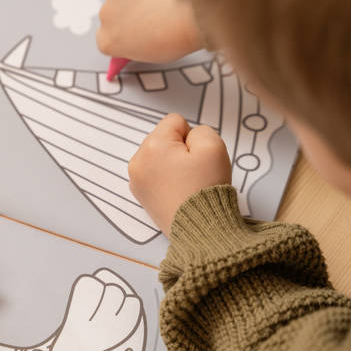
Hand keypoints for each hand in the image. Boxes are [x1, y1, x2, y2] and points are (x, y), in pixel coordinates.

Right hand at [97, 0, 203, 62]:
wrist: (192, 10)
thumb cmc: (176, 36)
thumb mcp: (152, 54)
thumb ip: (137, 46)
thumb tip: (140, 37)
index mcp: (107, 41)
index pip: (106, 38)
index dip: (121, 35)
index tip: (134, 34)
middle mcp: (106, 15)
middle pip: (112, 14)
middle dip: (128, 14)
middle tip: (152, 17)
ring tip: (161, 2)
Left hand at [128, 114, 231, 236]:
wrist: (199, 228)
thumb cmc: (204, 189)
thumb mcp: (214, 147)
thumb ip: (201, 130)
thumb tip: (189, 136)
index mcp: (152, 146)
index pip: (175, 121)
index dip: (192, 136)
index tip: (197, 156)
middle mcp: (138, 161)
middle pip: (164, 138)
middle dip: (181, 149)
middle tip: (193, 171)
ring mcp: (136, 179)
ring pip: (160, 156)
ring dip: (173, 164)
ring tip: (186, 183)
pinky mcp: (140, 193)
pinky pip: (155, 173)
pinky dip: (167, 178)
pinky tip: (178, 191)